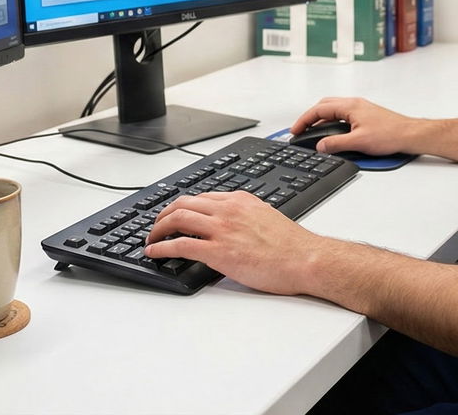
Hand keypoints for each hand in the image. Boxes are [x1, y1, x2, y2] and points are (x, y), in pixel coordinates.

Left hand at [144, 192, 324, 294]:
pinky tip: (154, 252)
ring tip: (151, 239)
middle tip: (156, 226)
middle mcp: (228, 210)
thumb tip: (234, 226)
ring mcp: (222, 230)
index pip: (201, 197)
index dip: (182, 207)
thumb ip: (246, 217)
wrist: (306, 259)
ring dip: (158, 229)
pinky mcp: (219, 252)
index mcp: (240, 200)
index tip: (174, 215)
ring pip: (177, 219)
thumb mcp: (267, 217)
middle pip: (183, 204)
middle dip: (163, 215)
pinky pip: (180, 245)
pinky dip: (161, 247)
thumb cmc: (293, 245)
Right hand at [289, 96, 429, 155]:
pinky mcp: (366, 115)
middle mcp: (354, 104)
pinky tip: (333, 133)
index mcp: (350, 106)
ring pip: (334, 110)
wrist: (409, 135)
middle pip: (324, 105)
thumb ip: (336, 144)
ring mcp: (361, 109)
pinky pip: (343, 115)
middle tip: (301, 129)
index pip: (319, 109)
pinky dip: (332, 122)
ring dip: (322, 119)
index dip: (304, 120)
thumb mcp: (358, 142)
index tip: (295, 130)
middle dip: (310, 117)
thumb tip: (320, 146)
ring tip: (313, 132)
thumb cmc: (390, 134)